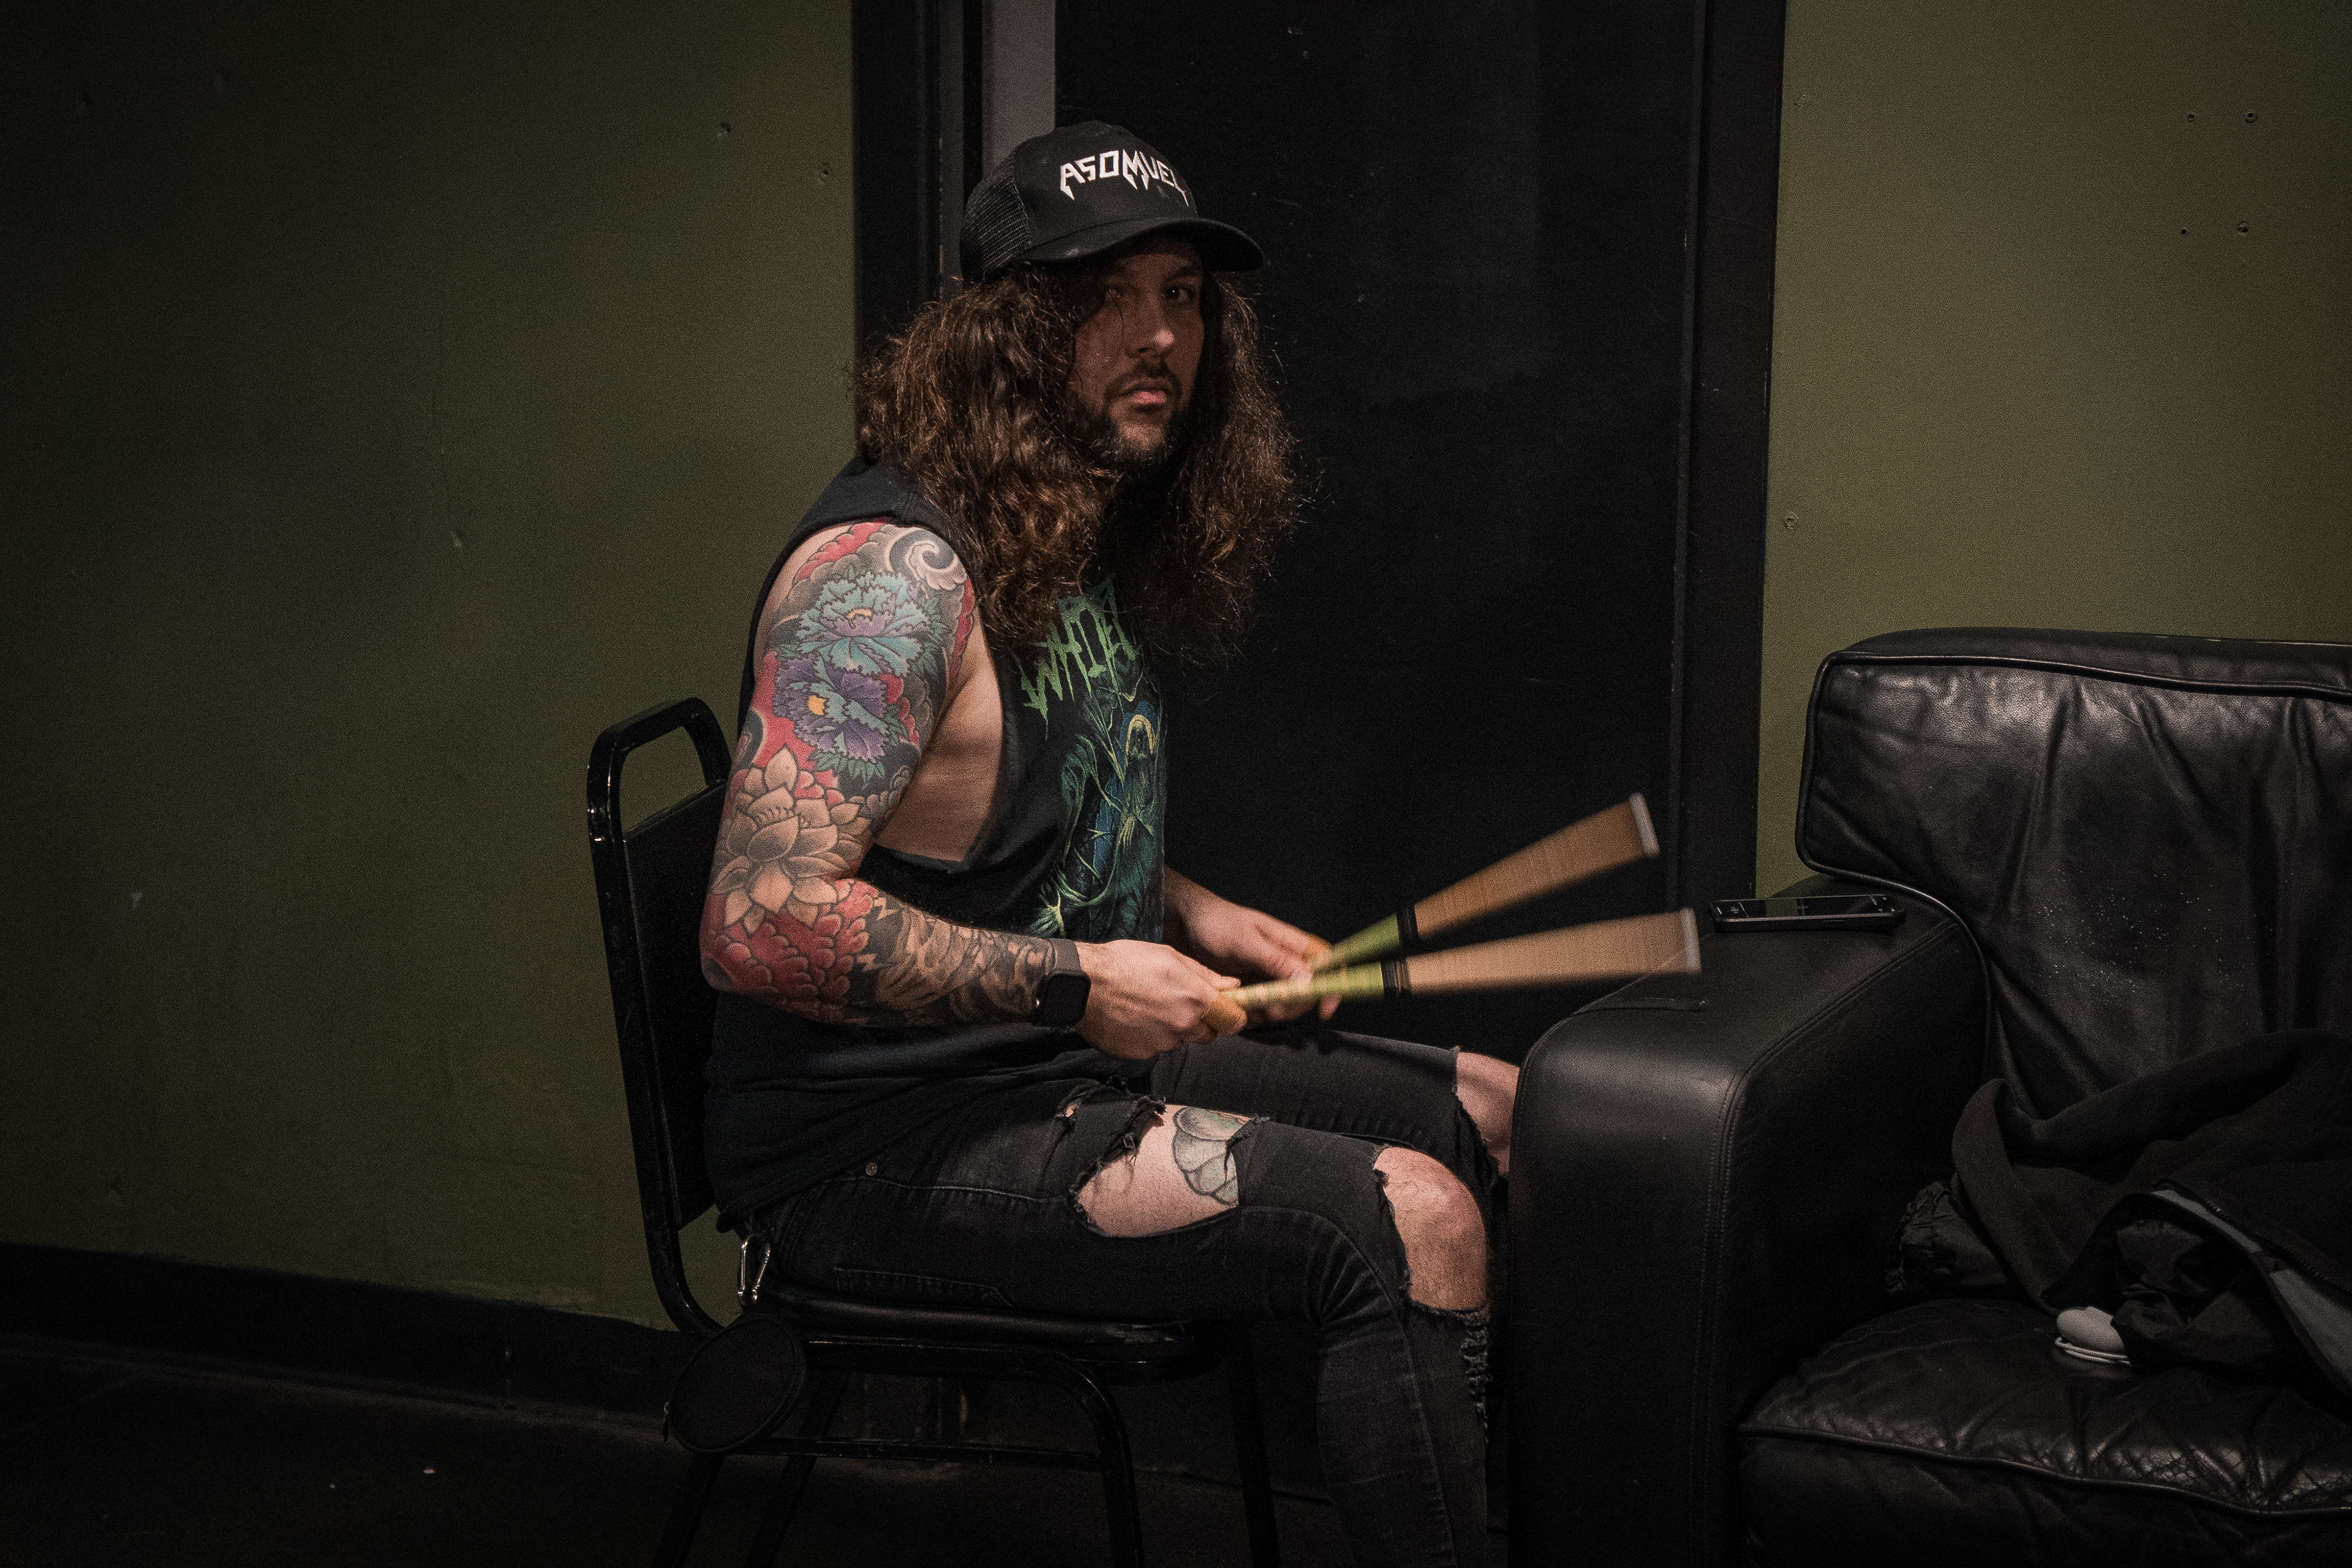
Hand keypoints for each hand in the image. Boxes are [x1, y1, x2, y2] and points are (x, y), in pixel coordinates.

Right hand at [1073, 940, 1246, 1059]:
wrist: (1083, 984)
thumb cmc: (1124, 963)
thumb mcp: (1170, 956)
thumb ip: (1206, 975)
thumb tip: (1232, 985)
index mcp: (1196, 1000)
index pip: (1234, 1021)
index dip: (1232, 1015)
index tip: (1226, 1010)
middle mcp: (1183, 1026)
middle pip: (1207, 1033)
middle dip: (1200, 1021)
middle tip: (1178, 1001)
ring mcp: (1161, 1044)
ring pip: (1180, 1040)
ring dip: (1173, 1028)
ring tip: (1149, 1005)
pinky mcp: (1141, 1054)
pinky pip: (1155, 1048)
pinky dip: (1150, 1036)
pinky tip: (1135, 1017)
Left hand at [1162, 873, 1338, 1024]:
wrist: (1183, 926)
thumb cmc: (1217, 924)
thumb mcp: (1247, 941)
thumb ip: (1277, 961)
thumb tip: (1309, 980)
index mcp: (1292, 944)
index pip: (1329, 964)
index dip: (1333, 986)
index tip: (1323, 1010)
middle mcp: (1285, 963)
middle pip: (1307, 995)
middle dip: (1290, 1006)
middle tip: (1266, 1007)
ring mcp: (1269, 978)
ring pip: (1283, 1008)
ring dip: (1266, 1014)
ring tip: (1242, 1003)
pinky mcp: (1252, 991)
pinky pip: (1261, 1012)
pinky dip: (1250, 1015)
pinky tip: (1234, 1006)